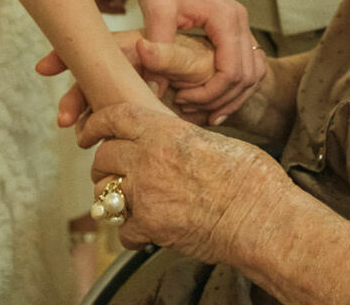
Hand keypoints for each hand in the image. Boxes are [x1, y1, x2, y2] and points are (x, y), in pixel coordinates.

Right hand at [39, 31, 223, 126]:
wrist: (222, 88)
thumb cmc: (210, 66)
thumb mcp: (193, 59)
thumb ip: (169, 55)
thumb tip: (144, 48)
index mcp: (137, 48)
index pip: (97, 49)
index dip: (68, 55)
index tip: (44, 67)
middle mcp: (127, 67)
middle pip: (91, 80)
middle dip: (74, 98)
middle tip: (64, 119)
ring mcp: (129, 88)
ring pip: (98, 102)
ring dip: (85, 118)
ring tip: (82, 138)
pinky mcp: (134, 109)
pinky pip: (113, 119)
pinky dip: (102, 130)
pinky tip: (98, 144)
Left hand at [81, 102, 287, 260]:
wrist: (261, 217)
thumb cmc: (250, 178)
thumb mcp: (212, 141)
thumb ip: (181, 140)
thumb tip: (171, 142)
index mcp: (165, 132)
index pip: (115, 117)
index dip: (96, 124)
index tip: (87, 132)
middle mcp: (148, 159)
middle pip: (103, 157)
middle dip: (105, 165)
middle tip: (115, 172)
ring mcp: (146, 194)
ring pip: (105, 193)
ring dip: (114, 198)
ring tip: (130, 202)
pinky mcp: (150, 227)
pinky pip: (122, 230)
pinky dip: (131, 232)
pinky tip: (147, 230)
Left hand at [132, 0, 263, 117]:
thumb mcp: (155, 11)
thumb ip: (158, 50)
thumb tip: (154, 91)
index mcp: (227, 18)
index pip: (232, 70)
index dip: (211, 93)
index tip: (183, 99)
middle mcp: (240, 22)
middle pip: (247, 76)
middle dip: (222, 100)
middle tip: (192, 111)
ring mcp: (240, 26)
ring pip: (252, 74)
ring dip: (231, 96)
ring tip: (204, 112)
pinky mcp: (233, 31)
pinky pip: (246, 65)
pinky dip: (233, 86)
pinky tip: (211, 98)